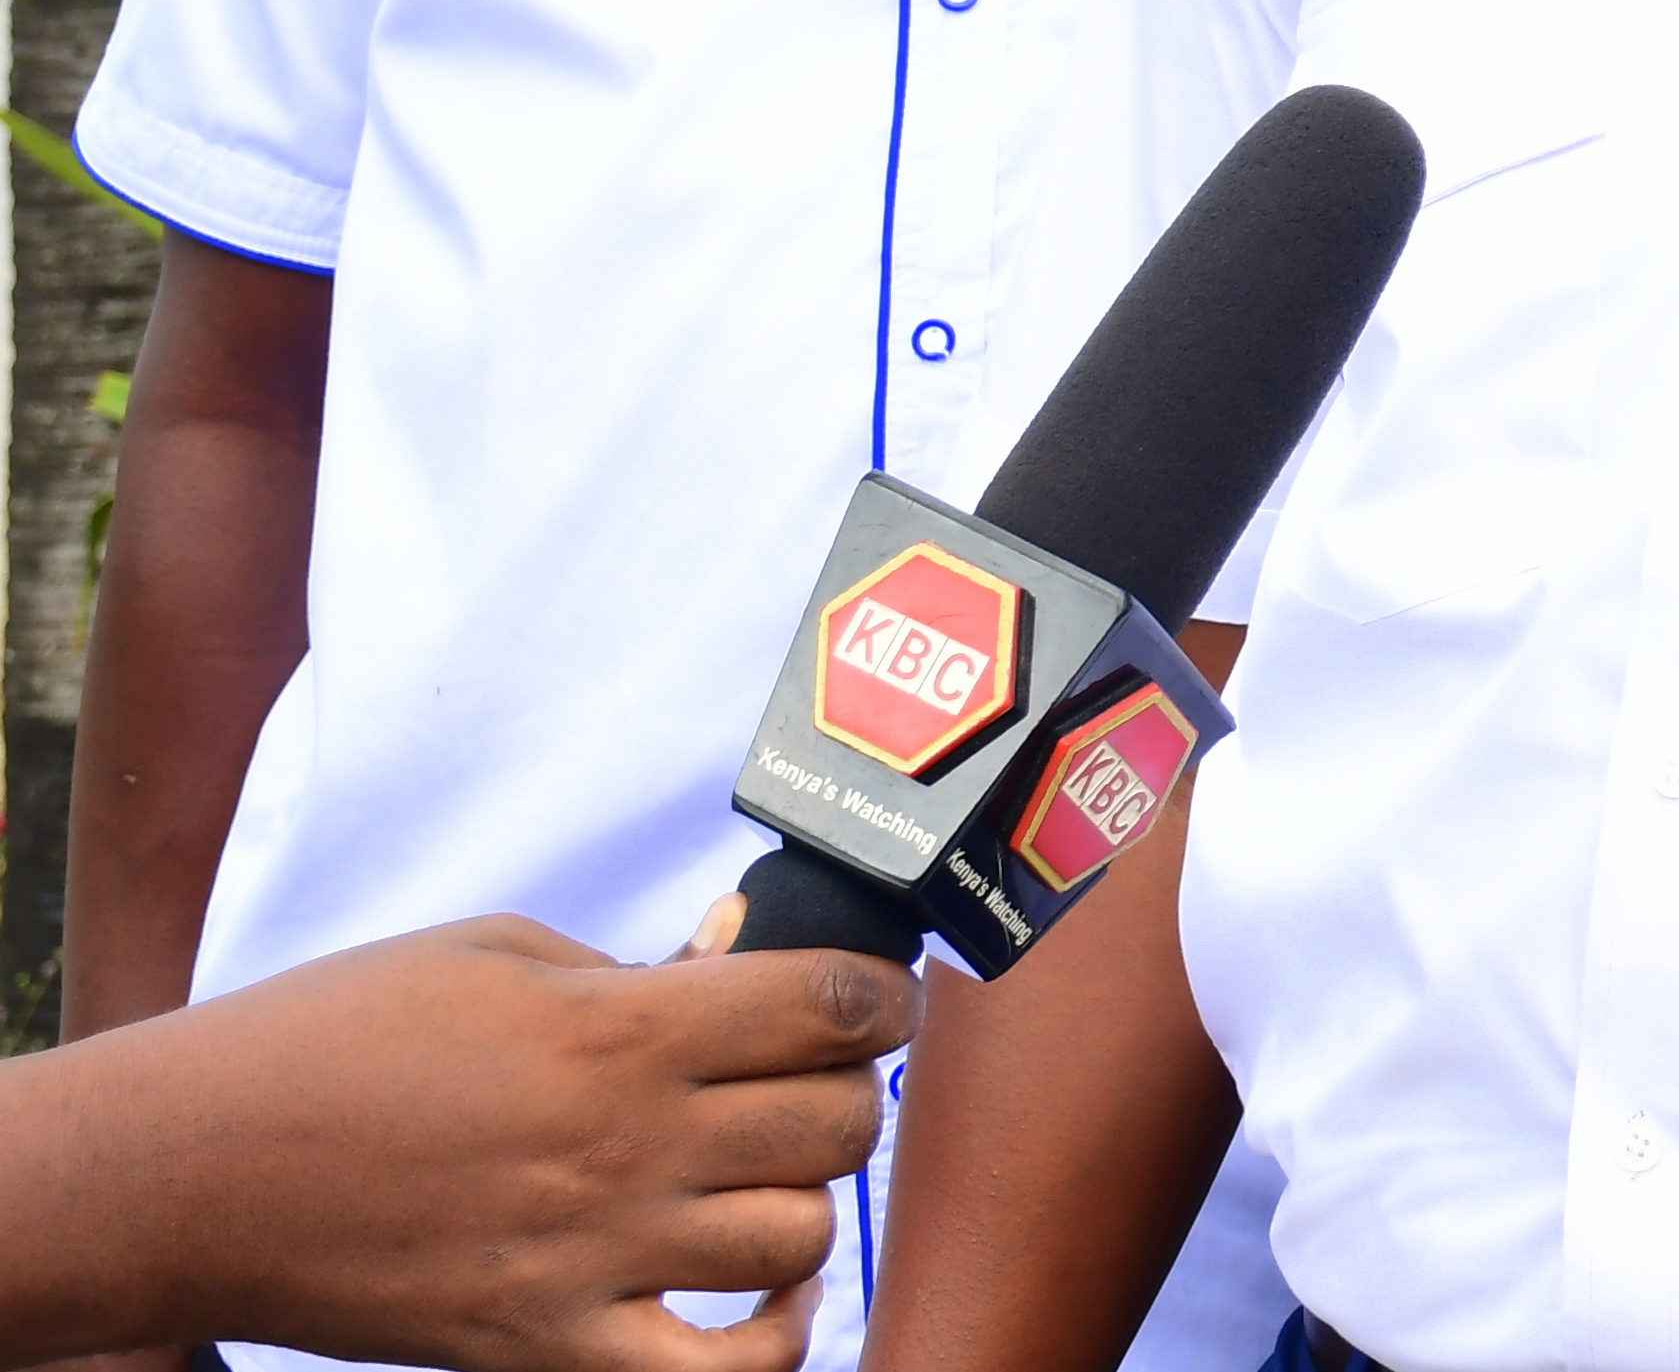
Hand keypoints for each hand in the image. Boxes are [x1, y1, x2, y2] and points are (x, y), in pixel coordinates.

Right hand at [0, 914, 919, 1371]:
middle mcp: (624, 1145)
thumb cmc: (334, 1039)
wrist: (191, 1171)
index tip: (872, 998)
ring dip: (804, 1204)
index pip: (829, 1006)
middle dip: (847, 1092)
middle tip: (805, 1083)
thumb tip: (736, 966)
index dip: (880, 995)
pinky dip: (770, 1338)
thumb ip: (634, 969)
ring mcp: (589, 1258)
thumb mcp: (498, 953)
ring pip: (799, 1239)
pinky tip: (755, 1295)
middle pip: (838, 1123)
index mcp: (619, 1029)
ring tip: (761, 1178)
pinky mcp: (542, 1347)